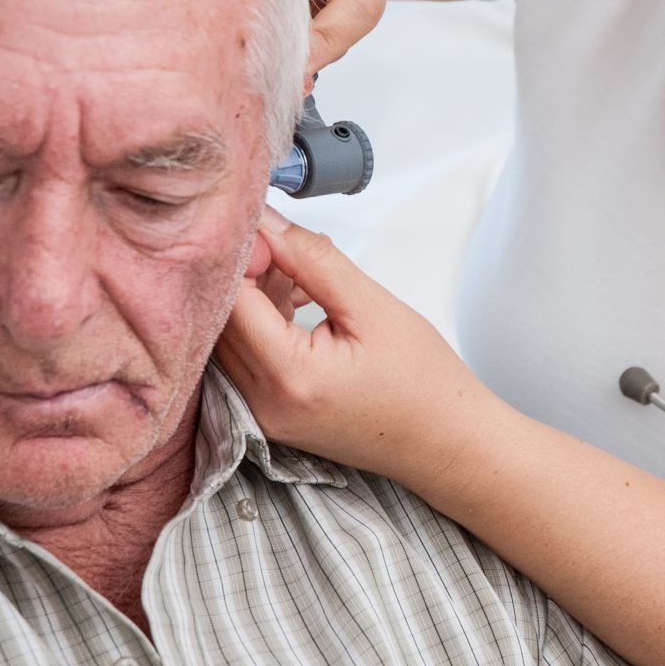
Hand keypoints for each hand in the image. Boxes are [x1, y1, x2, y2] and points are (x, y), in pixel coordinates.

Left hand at [217, 209, 503, 484]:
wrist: (444, 441)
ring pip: (228, 337)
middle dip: (245, 272)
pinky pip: (244, 358)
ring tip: (298, 274)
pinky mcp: (268, 415)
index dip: (241, 255)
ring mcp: (261, 414)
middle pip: (220, 319)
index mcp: (289, 376)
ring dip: (252, 296)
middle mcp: (262, 403)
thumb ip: (312, 260)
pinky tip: (295, 301)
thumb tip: (269, 224)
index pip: (230, 299)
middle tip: (284, 245)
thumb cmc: (423, 383)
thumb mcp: (372, 306)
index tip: (266, 227)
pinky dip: (261, 322)